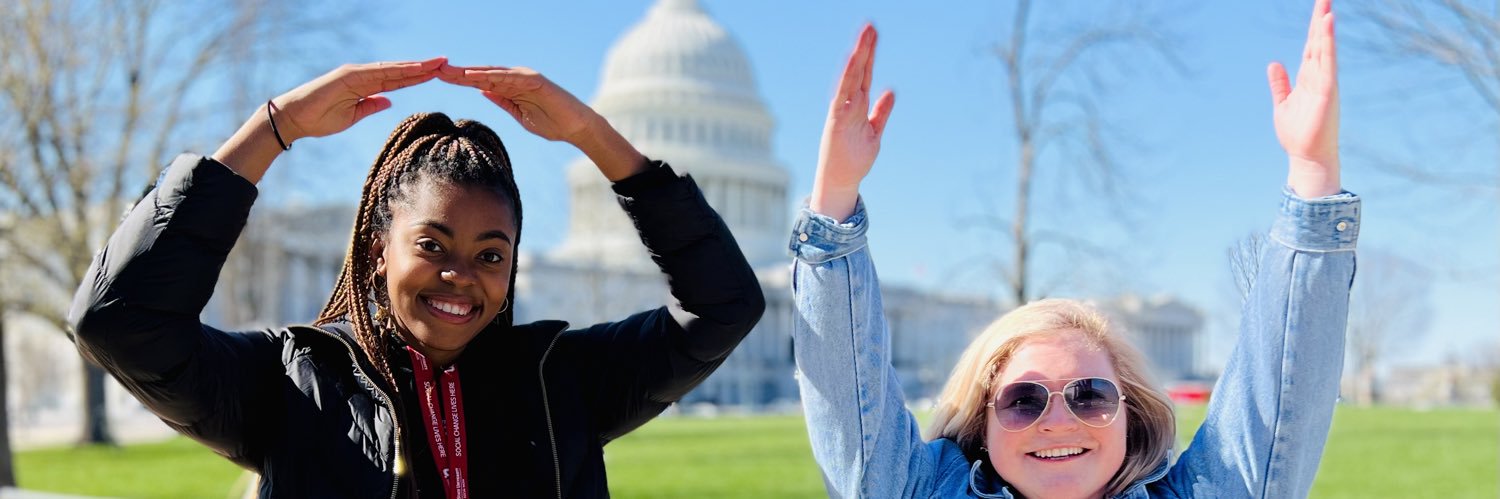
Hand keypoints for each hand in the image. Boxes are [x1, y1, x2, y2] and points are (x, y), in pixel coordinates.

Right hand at [272, 58, 446, 142]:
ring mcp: (356, 74)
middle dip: (423, 68)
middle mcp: (363, 76)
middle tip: (446, 63)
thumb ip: (370, 106)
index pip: (397, 81)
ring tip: (437, 64)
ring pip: (392, 69)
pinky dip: (397, 70)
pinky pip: (378, 73)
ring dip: (415, 67)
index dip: (417, 77)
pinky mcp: (349, 76)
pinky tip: (414, 69)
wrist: (295, 119)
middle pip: (399, 71)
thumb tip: (388, 100)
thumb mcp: (352, 116)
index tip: (437, 75)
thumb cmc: (320, 119)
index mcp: (365, 86)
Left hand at [440, 65, 595, 143]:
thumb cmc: (552, 124)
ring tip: (448, 72)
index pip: (480, 83)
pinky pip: (507, 77)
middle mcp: (515, 79)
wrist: (576, 128)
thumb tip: (484, 91)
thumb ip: (503, 102)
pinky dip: (490, 76)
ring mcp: (524, 78)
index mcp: (510, 88)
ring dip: (469, 73)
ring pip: (491, 73)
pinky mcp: (534, 80)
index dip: (460, 81)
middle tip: (436, 70)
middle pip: (481, 75)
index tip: (440, 80)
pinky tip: (472, 76)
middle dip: (459, 74)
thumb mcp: (520, 115)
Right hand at [812, 24, 895, 221]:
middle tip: (871, 26)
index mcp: (858, 106)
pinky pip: (843, 96)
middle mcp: (849, 104)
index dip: (870, 56)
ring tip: (865, 37)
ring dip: (858, 58)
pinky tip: (854, 64)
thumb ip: (881, 112)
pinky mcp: (837, 120)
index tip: (874, 35)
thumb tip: (890, 91)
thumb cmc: (855, 159)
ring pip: (851, 78)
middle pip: (858, 71)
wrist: (842, 181)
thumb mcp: (874, 132)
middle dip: (865, 49)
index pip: (865, 75)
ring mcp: (842, 110)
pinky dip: (848, 80)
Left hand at [1268, 0, 1339, 197]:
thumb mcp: (1282, 104)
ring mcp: (1324, 83)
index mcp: (1308, 78)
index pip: (1312, 46)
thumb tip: (1274, 64)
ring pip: (1324, 50)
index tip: (1319, 7)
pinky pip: (1327, 63)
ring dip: (1325, 29)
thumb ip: (1280, 84)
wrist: (1307, 157)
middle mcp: (1319, 77)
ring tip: (1326, 8)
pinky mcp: (1327, 91)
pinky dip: (1327, 45)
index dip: (1314, 27)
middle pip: (1319, 42)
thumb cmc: (1297, 134)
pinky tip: (1327, 28)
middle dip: (1321, 20)